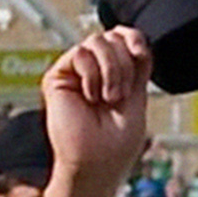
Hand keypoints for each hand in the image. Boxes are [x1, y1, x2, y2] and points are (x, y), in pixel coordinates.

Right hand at [41, 29, 158, 196]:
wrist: (97, 162)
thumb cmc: (117, 141)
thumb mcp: (137, 94)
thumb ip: (135, 63)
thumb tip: (129, 35)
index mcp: (116, 74)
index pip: (124, 37)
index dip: (134, 38)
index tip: (140, 55)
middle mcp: (96, 70)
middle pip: (113, 36)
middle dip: (125, 63)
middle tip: (119, 95)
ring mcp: (76, 73)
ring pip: (97, 41)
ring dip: (111, 70)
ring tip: (107, 97)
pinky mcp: (57, 78)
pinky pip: (79, 53)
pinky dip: (92, 74)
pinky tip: (90, 96)